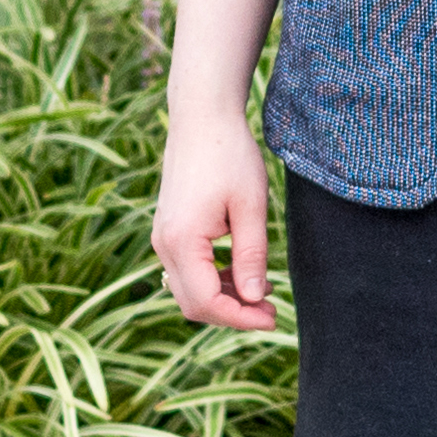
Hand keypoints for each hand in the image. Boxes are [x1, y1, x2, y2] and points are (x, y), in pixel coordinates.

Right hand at [155, 97, 277, 331]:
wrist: (202, 118)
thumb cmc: (229, 156)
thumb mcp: (250, 207)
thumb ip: (251, 256)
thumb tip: (255, 299)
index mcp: (182, 240)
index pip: (207, 301)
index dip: (240, 318)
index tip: (272, 317)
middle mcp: (164, 244)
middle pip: (193, 303)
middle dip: (233, 314)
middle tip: (272, 312)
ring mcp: (163, 237)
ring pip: (190, 290)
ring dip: (225, 298)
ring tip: (265, 292)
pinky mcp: (170, 230)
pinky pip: (188, 270)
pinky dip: (215, 280)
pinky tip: (245, 273)